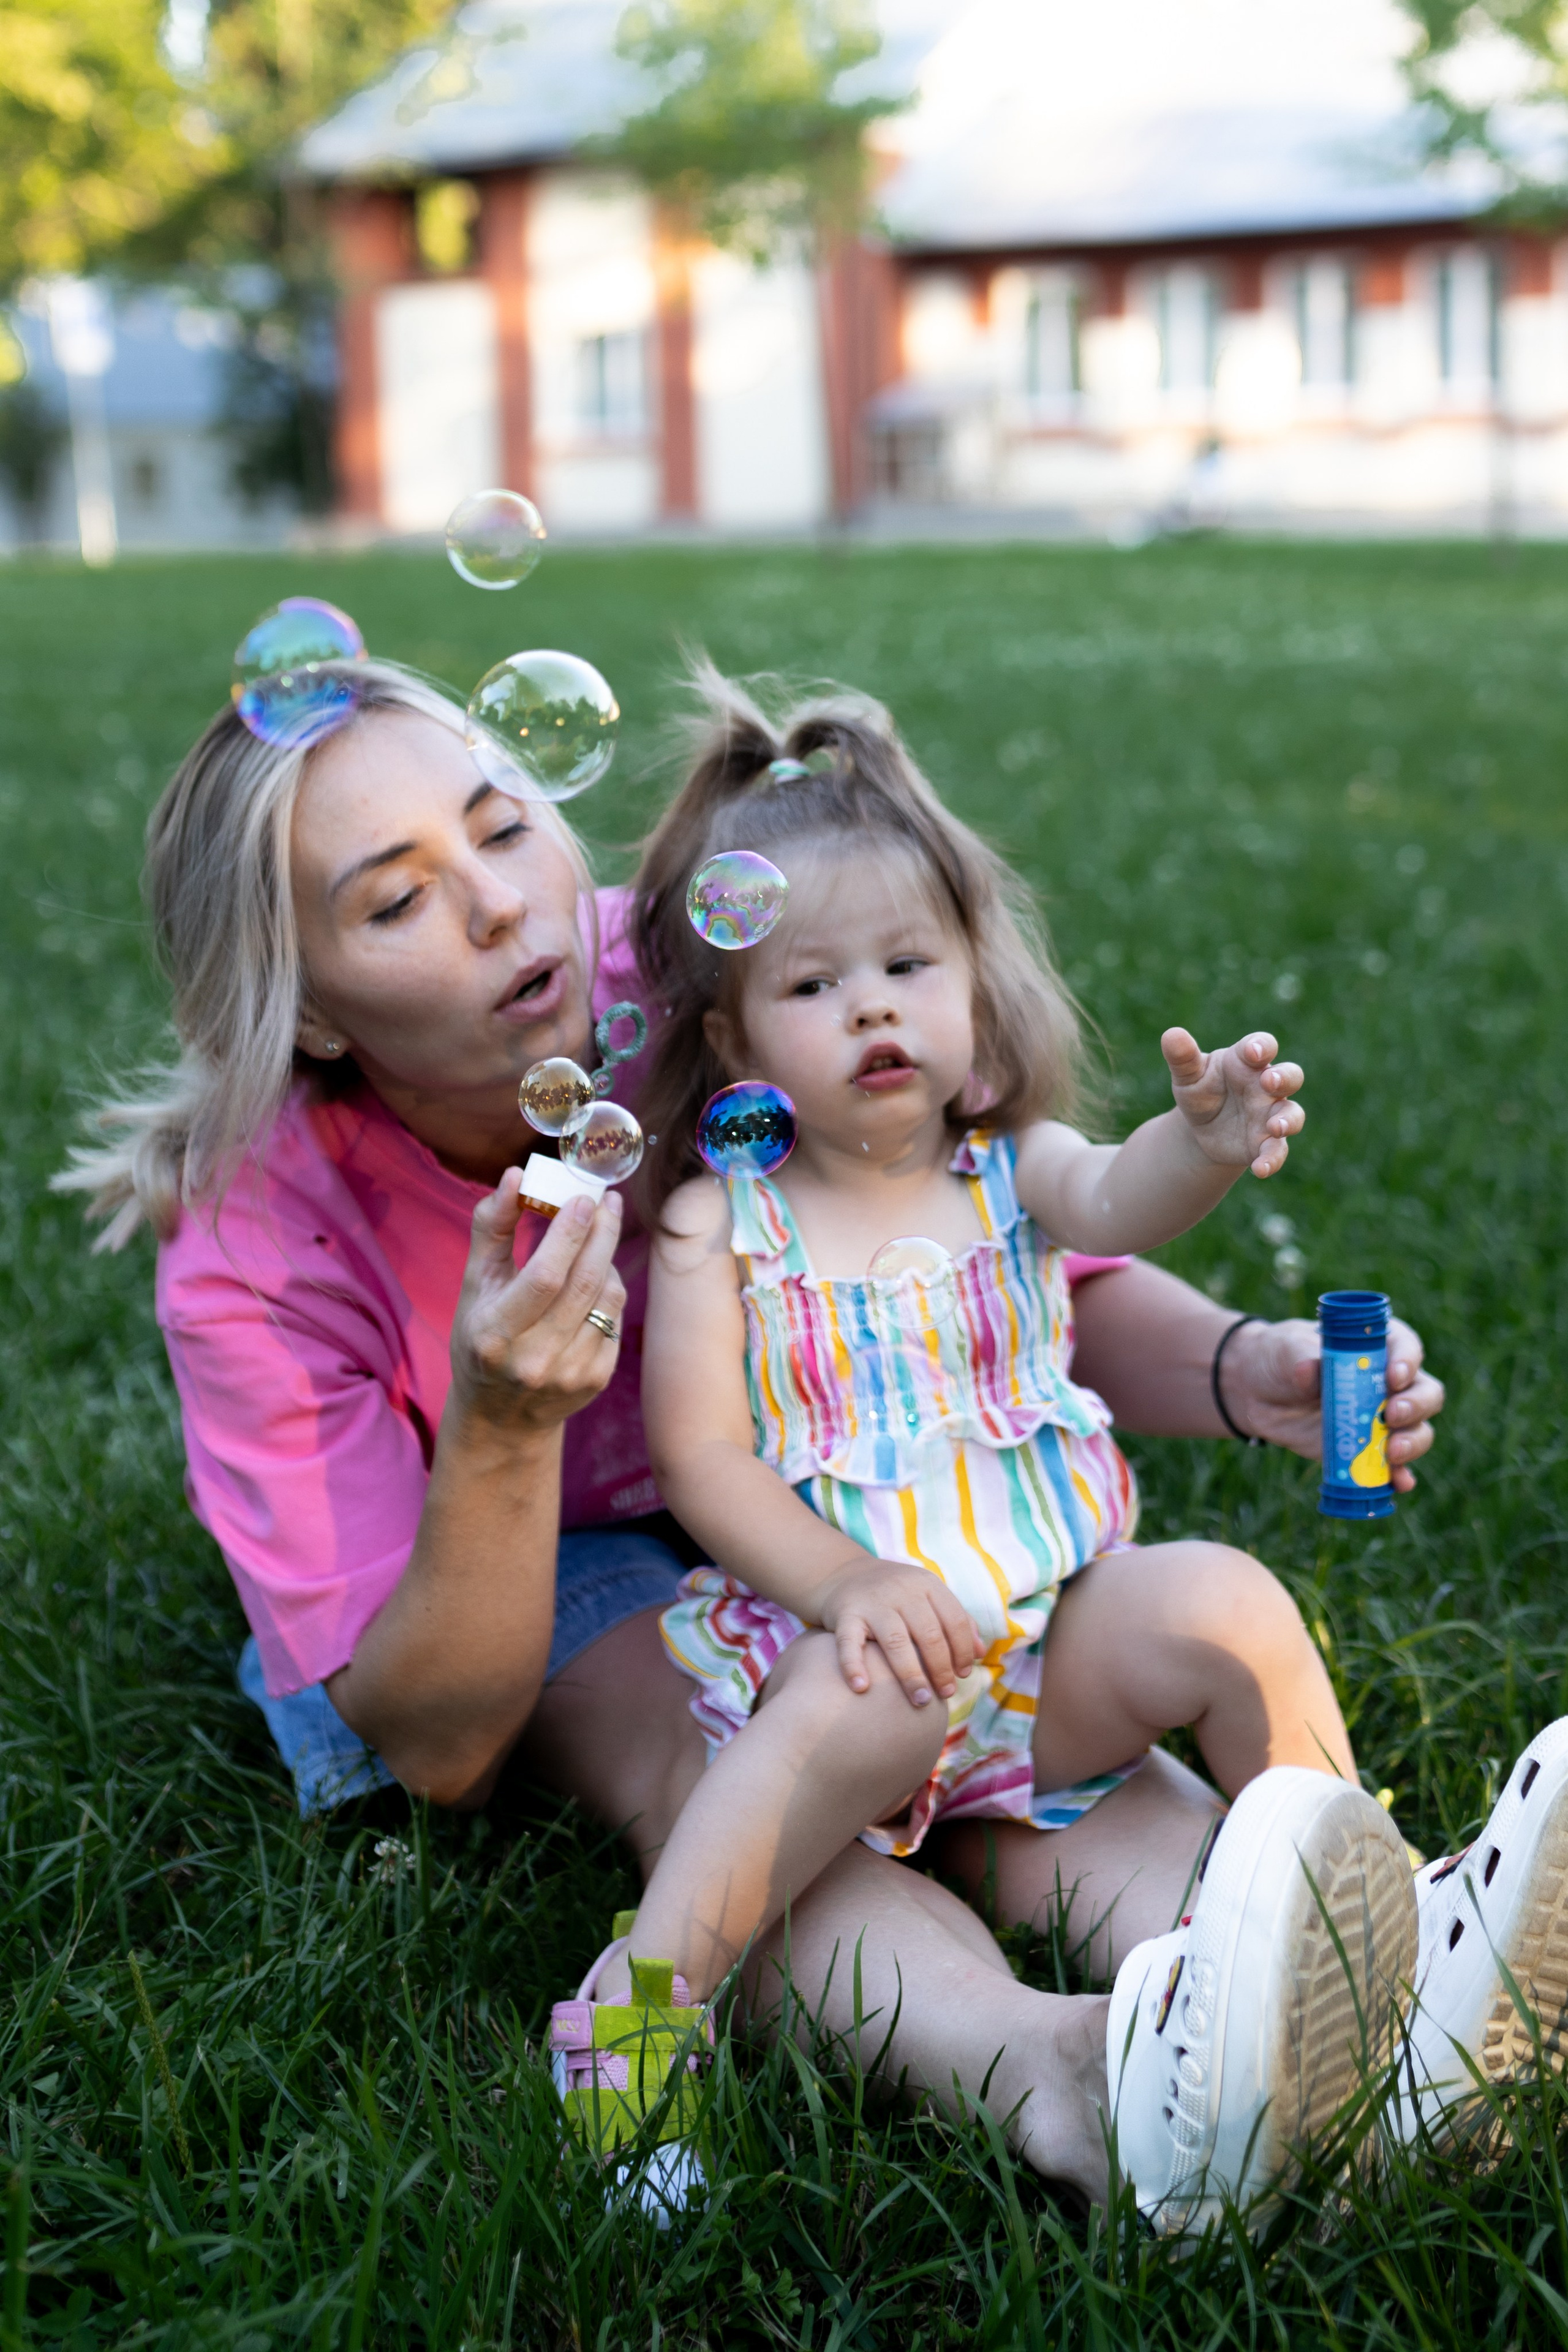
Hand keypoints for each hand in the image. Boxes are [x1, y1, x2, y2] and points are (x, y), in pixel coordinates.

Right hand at [449, 1174, 625, 1438]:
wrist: (499, 1416)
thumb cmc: (481, 1337)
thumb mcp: (474, 1285)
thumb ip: (490, 1227)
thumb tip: (514, 1175)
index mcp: (494, 1335)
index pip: (545, 1277)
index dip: (569, 1234)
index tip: (584, 1198)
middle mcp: (534, 1360)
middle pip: (585, 1283)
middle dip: (602, 1233)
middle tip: (608, 1202)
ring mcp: (570, 1375)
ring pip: (608, 1299)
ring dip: (607, 1260)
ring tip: (598, 1238)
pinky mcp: (596, 1381)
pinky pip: (616, 1320)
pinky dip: (609, 1292)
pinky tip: (594, 1282)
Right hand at [817, 1559, 980, 1707]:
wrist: (844, 1575)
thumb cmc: (897, 1596)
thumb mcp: (928, 1597)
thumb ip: (956, 1621)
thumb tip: (980, 1653)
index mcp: (927, 1585)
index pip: (955, 1620)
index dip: (963, 1650)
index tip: (963, 1675)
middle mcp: (901, 1591)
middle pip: (929, 1634)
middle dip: (941, 1668)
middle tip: (945, 1694)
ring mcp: (872, 1602)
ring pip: (896, 1641)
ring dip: (911, 1675)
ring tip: (921, 1700)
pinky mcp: (845, 1614)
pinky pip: (849, 1642)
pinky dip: (854, 1665)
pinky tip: (862, 1688)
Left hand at [1162, 1027, 1303, 1178]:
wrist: (1201, 1129)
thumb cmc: (1200, 1091)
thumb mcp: (1187, 1076)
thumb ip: (1182, 1057)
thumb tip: (1171, 1034)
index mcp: (1246, 1061)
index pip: (1262, 1045)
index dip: (1261, 1046)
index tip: (1253, 1052)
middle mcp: (1265, 1086)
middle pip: (1290, 1075)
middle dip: (1284, 1078)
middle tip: (1269, 1082)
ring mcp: (1271, 1114)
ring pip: (1292, 1113)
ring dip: (1288, 1120)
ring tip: (1276, 1127)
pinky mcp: (1267, 1143)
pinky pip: (1277, 1151)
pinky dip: (1273, 1160)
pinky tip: (1260, 1170)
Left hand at [1220, 1314, 1443, 1491]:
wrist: (1259, 1391)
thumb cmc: (1281, 1357)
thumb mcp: (1287, 1349)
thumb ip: (1302, 1358)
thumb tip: (1307, 1371)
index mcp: (1375, 1347)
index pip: (1406, 1347)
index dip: (1407, 1361)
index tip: (1393, 1377)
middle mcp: (1387, 1383)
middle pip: (1424, 1393)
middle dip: (1416, 1406)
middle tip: (1393, 1416)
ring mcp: (1381, 1419)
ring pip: (1416, 1430)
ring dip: (1412, 1443)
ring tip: (1392, 1453)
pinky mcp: (1367, 1449)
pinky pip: (1393, 1465)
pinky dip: (1399, 1475)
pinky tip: (1398, 1482)